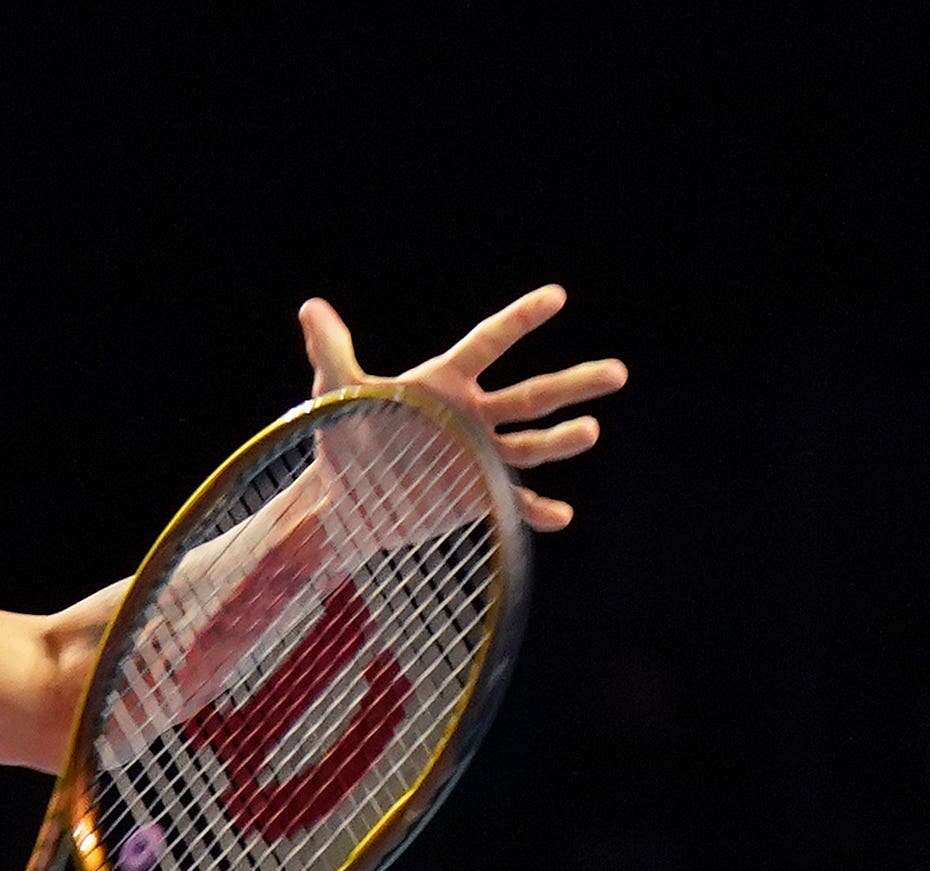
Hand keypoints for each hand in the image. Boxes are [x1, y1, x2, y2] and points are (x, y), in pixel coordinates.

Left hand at [299, 285, 626, 532]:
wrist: (347, 498)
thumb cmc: (344, 438)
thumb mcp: (337, 395)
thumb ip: (330, 353)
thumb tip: (311, 308)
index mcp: (446, 382)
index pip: (489, 344)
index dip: (520, 320)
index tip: (557, 296)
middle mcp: (474, 414)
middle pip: (532, 396)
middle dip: (574, 385)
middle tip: (617, 373)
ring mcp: (483, 455)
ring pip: (533, 445)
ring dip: (562, 441)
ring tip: (590, 431)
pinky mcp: (481, 494)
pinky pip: (518, 503)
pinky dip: (539, 510)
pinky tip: (562, 516)